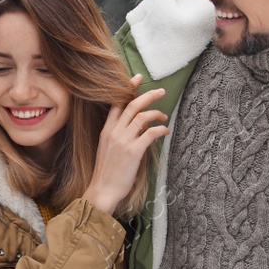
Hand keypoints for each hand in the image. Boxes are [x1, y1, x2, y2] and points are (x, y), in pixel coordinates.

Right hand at [83, 73, 168, 214]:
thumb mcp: (107, 149)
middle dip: (148, 95)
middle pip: (132, 105)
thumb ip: (119, 135)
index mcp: (107, 130)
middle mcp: (114, 132)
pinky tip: (165, 131)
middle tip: (160, 91)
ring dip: (156, 113)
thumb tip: (136, 127)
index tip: (136, 79)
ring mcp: (123, 141)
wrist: (103, 190)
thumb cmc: (106, 172)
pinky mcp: (133, 151)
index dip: (128, 89)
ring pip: (142, 116)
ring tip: (164, 116)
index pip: (117, 104)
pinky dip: (160, 129)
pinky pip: (150, 133)